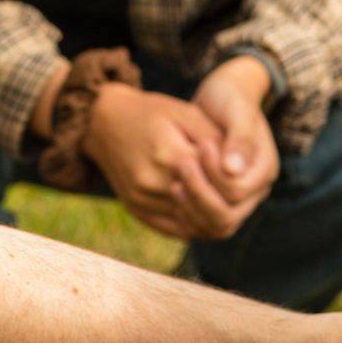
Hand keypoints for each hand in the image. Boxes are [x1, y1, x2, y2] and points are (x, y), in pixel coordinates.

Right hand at [84, 84, 225, 238]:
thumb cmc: (150, 112)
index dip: (232, 174)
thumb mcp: (185, 113)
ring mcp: (142, 200)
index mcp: (170, 154)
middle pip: (207, 206)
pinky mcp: (136, 210)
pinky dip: (193, 223)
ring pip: (193, 224)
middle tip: (236, 188)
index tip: (236, 165)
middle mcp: (154, 183)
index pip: (218, 179)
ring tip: (223, 198)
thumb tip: (238, 165)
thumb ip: (213, 138)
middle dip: (226, 198)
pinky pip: (174, 230)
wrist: (102, 122)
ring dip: (212, 214)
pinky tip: (203, 209)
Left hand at [174, 58, 280, 238]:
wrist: (221, 101)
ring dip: (191, 210)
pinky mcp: (218, 203)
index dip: (214, 174)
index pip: (237, 191)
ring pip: (215, 227)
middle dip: (200, 196)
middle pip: (227, 218)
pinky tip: (170, 193)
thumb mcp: (237, 111)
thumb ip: (239, 139)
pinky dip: (186, 215)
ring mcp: (237, 202)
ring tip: (173, 183)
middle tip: (180, 167)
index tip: (199, 146)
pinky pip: (203, 225)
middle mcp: (254, 192)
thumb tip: (232, 170)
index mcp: (264, 170)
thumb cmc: (230, 100)